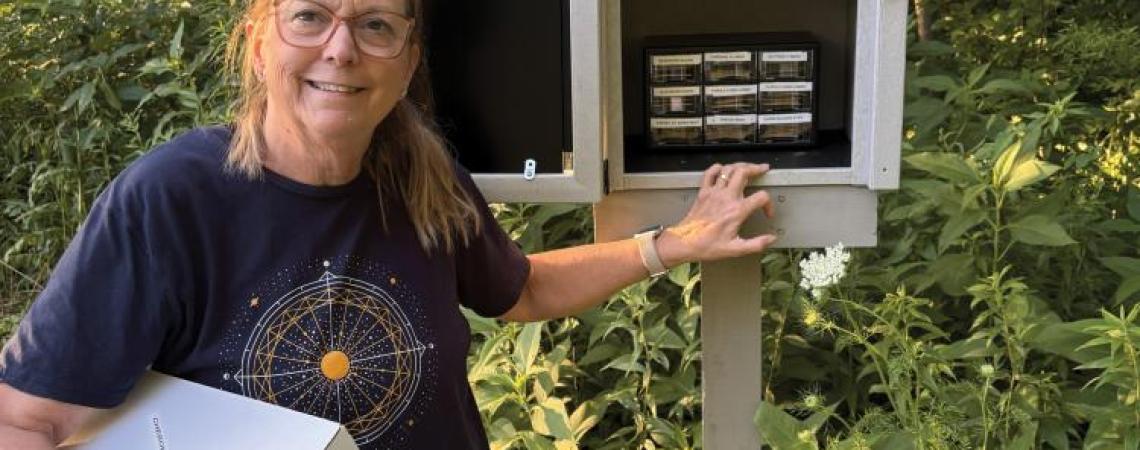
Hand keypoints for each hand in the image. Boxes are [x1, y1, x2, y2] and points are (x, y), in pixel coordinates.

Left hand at [656, 162, 776, 265]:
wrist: (684, 243)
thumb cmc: (707, 246)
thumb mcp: (735, 249)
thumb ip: (756, 244)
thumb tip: (772, 238)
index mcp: (737, 211)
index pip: (761, 197)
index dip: (768, 204)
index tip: (766, 213)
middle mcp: (726, 198)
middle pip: (744, 172)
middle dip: (756, 169)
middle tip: (763, 169)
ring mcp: (713, 192)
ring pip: (728, 169)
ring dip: (740, 165)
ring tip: (748, 167)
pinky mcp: (703, 192)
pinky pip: (710, 173)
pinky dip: (718, 168)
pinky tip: (724, 170)